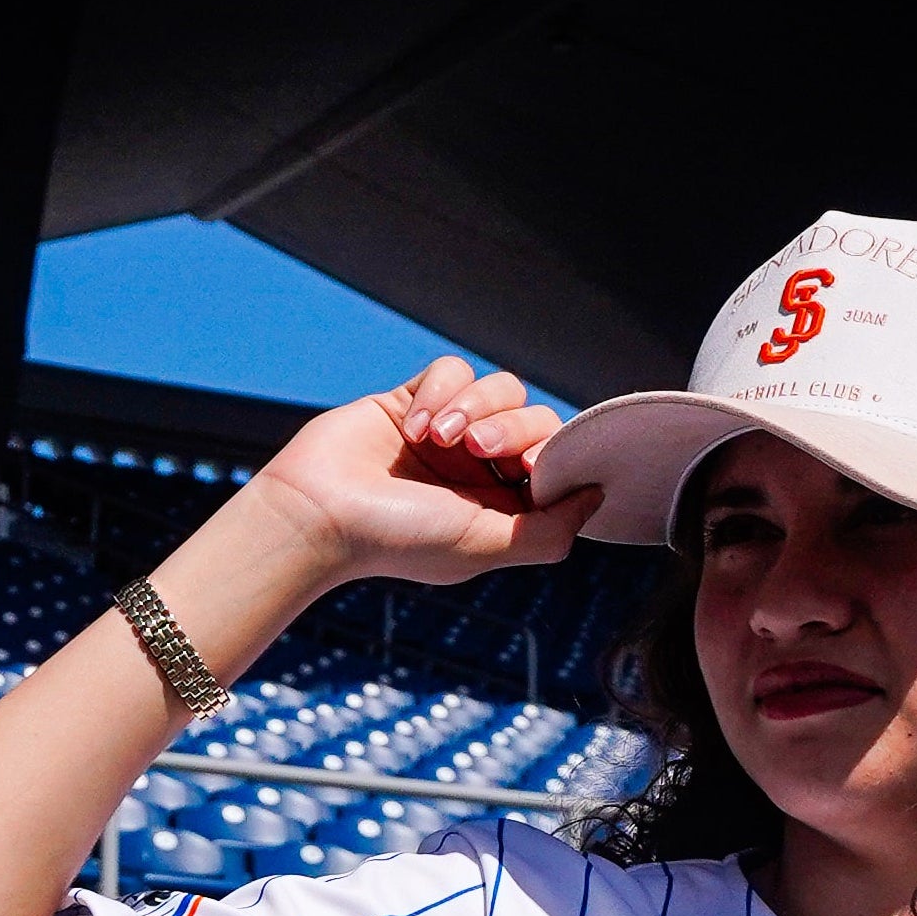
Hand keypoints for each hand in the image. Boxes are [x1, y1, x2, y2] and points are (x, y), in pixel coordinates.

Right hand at [249, 356, 601, 587]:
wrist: (318, 515)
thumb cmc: (400, 540)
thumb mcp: (489, 546)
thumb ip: (551, 529)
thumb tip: (599, 494)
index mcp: (505, 506)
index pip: (557, 459)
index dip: (549, 453)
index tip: (523, 467)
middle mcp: (481, 469)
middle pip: (534, 417)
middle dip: (511, 427)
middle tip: (476, 449)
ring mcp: (448, 433)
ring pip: (498, 387)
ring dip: (473, 404)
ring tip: (438, 436)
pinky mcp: (412, 400)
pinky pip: (451, 369)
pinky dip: (439, 390)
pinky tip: (412, 424)